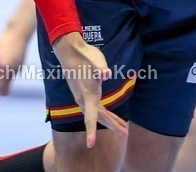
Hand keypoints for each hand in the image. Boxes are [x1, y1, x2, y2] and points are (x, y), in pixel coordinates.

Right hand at [0, 29, 29, 95]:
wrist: (15, 35)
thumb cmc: (18, 53)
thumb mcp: (17, 68)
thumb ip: (9, 81)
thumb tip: (3, 94)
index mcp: (6, 68)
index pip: (0, 87)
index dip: (2, 92)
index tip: (4, 94)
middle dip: (0, 82)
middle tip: (7, 74)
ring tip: (5, 62)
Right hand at [52, 32, 128, 146]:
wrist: (71, 51)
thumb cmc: (84, 55)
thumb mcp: (95, 61)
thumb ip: (100, 69)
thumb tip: (106, 74)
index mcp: (87, 94)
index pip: (90, 117)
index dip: (91, 131)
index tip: (90, 145)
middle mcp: (84, 99)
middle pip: (99, 118)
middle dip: (112, 126)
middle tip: (125, 133)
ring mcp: (84, 97)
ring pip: (99, 114)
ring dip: (111, 121)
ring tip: (123, 129)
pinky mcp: (87, 93)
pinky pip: (97, 108)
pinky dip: (106, 113)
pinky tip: (112, 116)